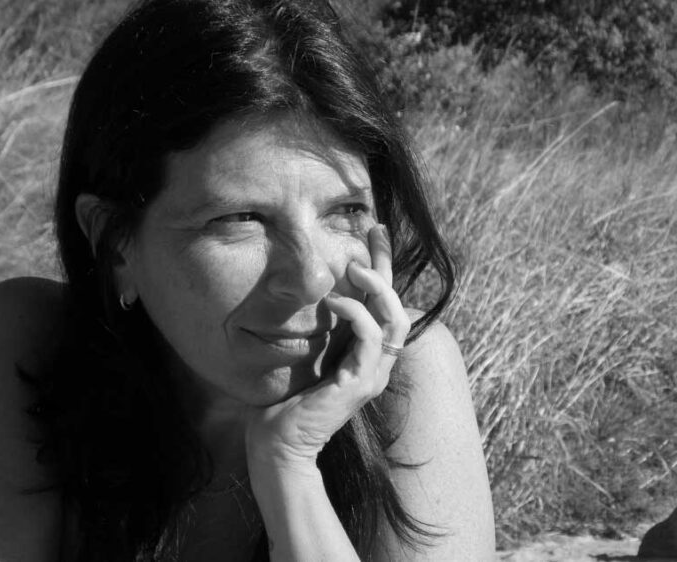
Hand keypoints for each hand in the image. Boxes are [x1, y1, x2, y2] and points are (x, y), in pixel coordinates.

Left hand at [243, 224, 410, 472]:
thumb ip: (318, 331)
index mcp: (365, 355)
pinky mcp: (359, 384)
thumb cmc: (285, 402)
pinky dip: (357, 314)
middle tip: (376, 231)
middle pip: (398, 306)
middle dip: (388, 265)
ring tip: (355, 267)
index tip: (375, 233)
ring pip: (395, 320)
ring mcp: (371, 375)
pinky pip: (371, 338)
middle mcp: (376, 364)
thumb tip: (308, 293)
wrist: (278, 445)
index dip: (384, 267)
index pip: (384, 305)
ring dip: (378, 288)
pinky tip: (334, 301)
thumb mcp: (306, 355)